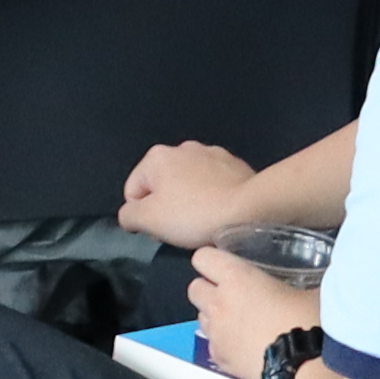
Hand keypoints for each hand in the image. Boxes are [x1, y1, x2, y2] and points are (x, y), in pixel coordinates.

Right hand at [121, 140, 265, 246]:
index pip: (133, 191)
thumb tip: (129, 214)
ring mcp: (210, 153)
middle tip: (183, 229)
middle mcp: (181, 147)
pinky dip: (213, 196)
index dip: (142, 216)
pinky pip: (213, 184)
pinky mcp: (234, 164)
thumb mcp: (150, 220)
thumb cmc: (195, 215)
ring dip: (191, 200)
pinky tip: (223, 212)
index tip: (162, 231)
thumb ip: (129, 215)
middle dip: (168, 207)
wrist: (250, 209)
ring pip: (189, 183)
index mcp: (156, 157)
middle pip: (162, 185)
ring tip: (206, 222)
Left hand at [183, 246, 323, 378]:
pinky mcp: (220, 361)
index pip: (203, 257)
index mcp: (237, 278)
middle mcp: (219, 304)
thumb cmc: (310, 324)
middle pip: (194, 288)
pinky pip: (212, 345)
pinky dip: (222, 344)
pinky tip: (243, 346)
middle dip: (208, 289)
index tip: (225, 265)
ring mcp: (216, 334)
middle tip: (232, 294)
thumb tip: (327, 275)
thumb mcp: (317, 292)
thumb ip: (309, 280)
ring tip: (239, 322)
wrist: (306, 373)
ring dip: (214, 316)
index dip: (212, 260)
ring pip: (200, 317)